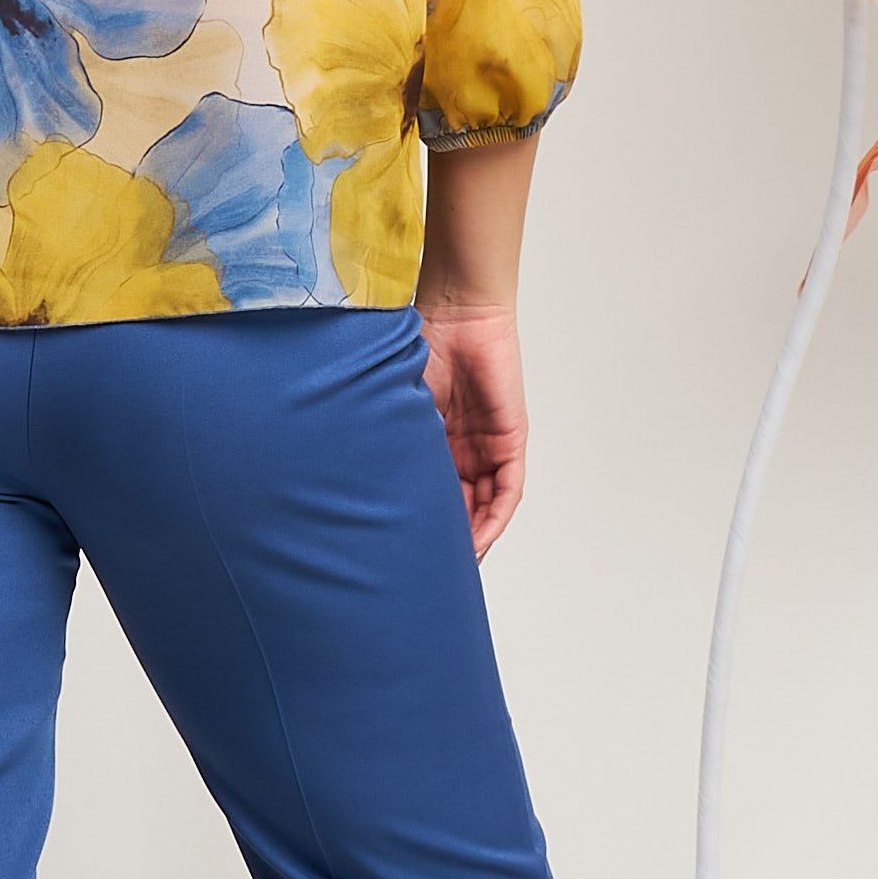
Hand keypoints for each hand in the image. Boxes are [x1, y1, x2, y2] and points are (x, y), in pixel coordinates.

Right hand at [416, 300, 527, 560]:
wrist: (455, 309)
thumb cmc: (419, 343)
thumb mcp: (401, 404)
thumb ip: (396, 438)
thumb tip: (365, 480)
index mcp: (435, 440)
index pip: (434, 492)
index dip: (425, 522)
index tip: (407, 551)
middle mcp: (464, 447)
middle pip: (461, 505)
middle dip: (449, 538)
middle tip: (430, 569)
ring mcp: (489, 444)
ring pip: (485, 504)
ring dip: (472, 535)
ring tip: (453, 563)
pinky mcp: (511, 439)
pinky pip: (507, 490)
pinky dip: (494, 517)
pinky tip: (479, 539)